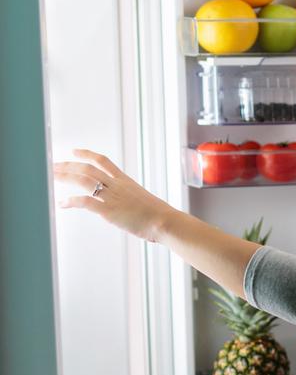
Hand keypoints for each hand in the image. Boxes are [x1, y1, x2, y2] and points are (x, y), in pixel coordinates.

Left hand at [53, 149, 174, 242]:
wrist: (165, 222)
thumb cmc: (160, 216)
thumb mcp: (145, 201)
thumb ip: (132, 200)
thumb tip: (128, 207)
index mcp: (126, 181)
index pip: (104, 161)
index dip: (87, 154)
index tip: (74, 152)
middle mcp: (117, 186)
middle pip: (88, 168)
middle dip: (68, 166)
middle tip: (53, 166)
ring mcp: (113, 197)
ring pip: (84, 180)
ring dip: (65, 177)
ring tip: (52, 177)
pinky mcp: (109, 210)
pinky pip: (85, 202)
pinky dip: (71, 201)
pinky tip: (63, 204)